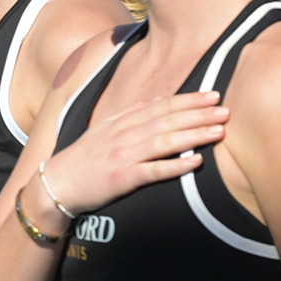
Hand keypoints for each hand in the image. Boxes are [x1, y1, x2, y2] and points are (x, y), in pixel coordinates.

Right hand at [41, 90, 229, 217]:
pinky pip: (153, 171)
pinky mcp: (122, 179)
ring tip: (219, 131)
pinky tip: (195, 161)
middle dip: (198, 114)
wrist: (56, 185)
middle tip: (224, 110)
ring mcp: (123, 156)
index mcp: (121, 123)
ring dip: (193, 135)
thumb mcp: (103, 130)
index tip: (212, 95)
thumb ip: (129, 115)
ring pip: (164, 142)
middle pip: (167, 121)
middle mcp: (123, 135)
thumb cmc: (82, 160)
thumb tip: (157, 101)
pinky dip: (175, 166)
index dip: (188, 100)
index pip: (160, 107)